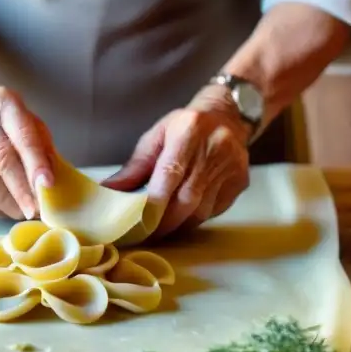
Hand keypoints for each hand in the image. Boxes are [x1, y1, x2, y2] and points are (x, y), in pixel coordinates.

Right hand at [0, 86, 54, 219]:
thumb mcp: (24, 127)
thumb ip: (41, 149)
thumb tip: (51, 187)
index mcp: (1, 102)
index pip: (22, 134)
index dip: (35, 162)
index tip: (47, 185)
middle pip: (0, 157)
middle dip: (21, 188)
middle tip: (36, 210)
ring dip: (6, 201)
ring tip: (22, 211)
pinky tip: (0, 206)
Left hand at [102, 88, 252, 237]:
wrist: (228, 117)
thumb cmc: (184, 127)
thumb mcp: (156, 137)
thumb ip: (134, 166)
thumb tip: (109, 190)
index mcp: (189, 130)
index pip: (170, 174)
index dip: (153, 203)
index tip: (137, 223)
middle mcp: (215, 147)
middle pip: (188, 197)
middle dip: (164, 222)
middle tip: (145, 234)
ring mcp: (232, 166)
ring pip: (202, 210)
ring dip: (179, 224)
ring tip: (161, 229)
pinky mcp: (240, 182)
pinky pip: (215, 211)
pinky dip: (195, 218)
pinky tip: (183, 218)